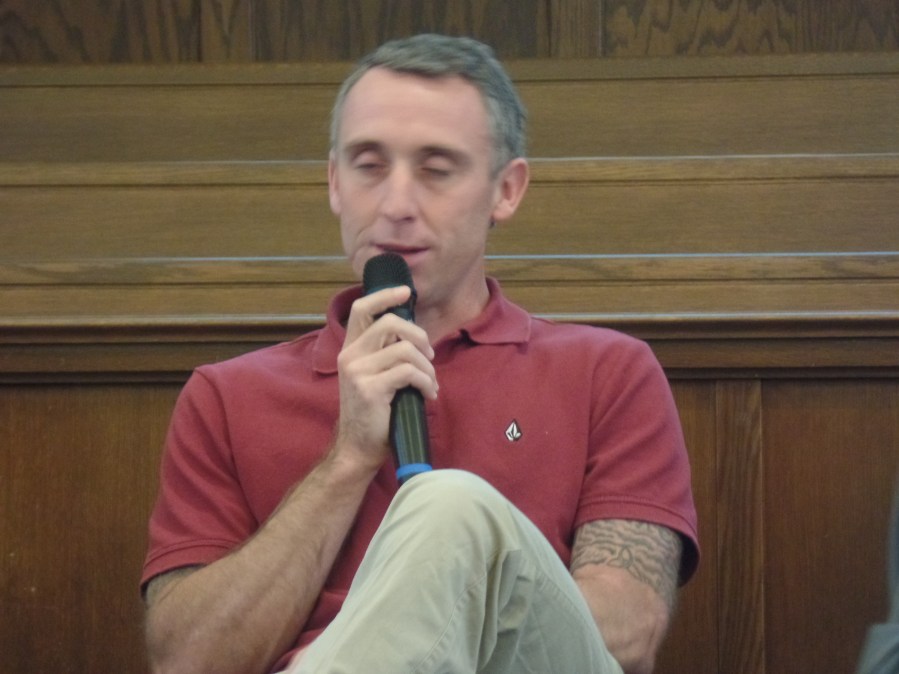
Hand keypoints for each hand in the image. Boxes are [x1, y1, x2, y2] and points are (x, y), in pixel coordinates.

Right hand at [334, 285, 437, 469]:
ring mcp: (357, 372)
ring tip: (430, 383)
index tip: (406, 292)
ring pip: (404, 349)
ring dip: (426, 366)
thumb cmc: (374, 413)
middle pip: (389, 323)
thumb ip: (386, 353)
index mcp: (350, 349)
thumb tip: (415, 335)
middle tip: (429, 355)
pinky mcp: (369, 389)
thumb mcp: (375, 376)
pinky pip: (409, 372)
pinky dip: (426, 382)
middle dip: (418, 335)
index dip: (384, 295)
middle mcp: (349, 356)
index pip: (360, 308)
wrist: (359, 449)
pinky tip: (428, 394)